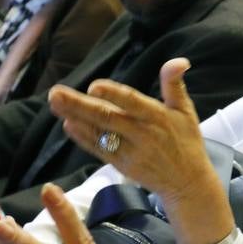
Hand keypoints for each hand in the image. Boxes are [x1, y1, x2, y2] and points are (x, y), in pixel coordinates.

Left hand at [49, 59, 214, 207]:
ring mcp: (130, 152)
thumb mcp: (186, 111)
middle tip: (55, 93)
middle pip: (107, 118)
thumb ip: (174, 85)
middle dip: (79, 105)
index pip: (132, 103)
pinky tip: (68, 124)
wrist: (187, 182)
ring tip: (54, 104)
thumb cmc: (187, 142)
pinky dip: (83, 137)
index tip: (93, 86)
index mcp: (157, 117)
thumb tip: (179, 60)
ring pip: (98, 133)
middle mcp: (142, 134)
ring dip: (74, 118)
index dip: (113, 95)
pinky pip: (99, 149)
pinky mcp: (122, 165)